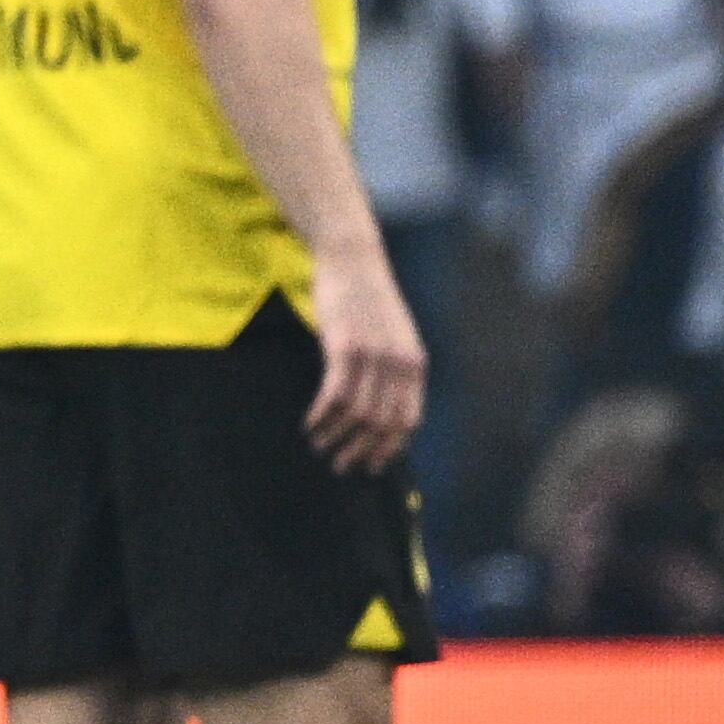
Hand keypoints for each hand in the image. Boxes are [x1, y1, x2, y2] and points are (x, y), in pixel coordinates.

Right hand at [302, 244, 426, 476]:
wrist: (353, 258)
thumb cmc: (367, 297)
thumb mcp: (393, 333)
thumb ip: (394, 366)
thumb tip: (382, 404)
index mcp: (415, 363)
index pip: (408, 421)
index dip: (389, 448)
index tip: (371, 465)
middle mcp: (399, 363)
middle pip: (382, 424)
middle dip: (360, 451)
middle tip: (340, 466)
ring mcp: (373, 355)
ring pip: (357, 413)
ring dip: (336, 436)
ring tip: (319, 446)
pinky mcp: (344, 346)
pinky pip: (334, 394)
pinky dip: (321, 415)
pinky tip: (309, 424)